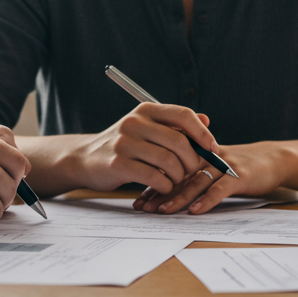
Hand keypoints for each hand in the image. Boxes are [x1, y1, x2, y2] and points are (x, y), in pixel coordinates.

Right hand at [73, 103, 216, 194]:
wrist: (85, 159)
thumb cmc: (124, 145)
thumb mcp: (147, 128)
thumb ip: (175, 125)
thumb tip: (206, 121)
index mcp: (145, 110)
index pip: (183, 114)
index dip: (203, 133)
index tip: (213, 149)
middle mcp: (134, 122)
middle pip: (179, 141)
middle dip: (192, 161)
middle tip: (192, 171)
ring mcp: (124, 142)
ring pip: (169, 161)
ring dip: (179, 176)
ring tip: (176, 180)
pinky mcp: (117, 164)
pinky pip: (154, 177)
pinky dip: (165, 185)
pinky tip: (164, 186)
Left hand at [131, 143, 286, 213]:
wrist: (273, 159)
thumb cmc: (239, 166)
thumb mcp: (214, 166)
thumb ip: (192, 175)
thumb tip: (164, 192)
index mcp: (199, 154)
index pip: (171, 169)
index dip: (154, 184)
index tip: (138, 201)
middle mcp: (208, 157)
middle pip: (180, 175)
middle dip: (160, 192)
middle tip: (144, 207)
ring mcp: (224, 165)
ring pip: (197, 181)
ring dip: (179, 197)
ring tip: (163, 210)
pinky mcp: (240, 176)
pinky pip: (220, 188)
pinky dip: (207, 200)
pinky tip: (195, 210)